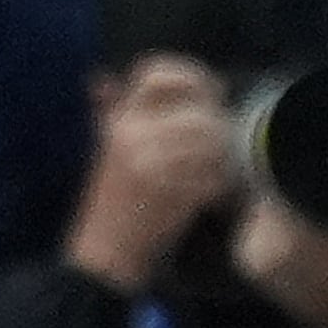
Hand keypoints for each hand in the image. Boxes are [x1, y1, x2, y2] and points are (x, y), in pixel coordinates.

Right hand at [68, 55, 239, 290]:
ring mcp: (155, 163)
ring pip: (213, 141)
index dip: (193, 77)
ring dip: (225, 155)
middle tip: (225, 138)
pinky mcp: (174, 193)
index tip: (211, 92)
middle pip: (199, 110)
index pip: (157, 74)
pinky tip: (217, 190)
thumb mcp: (103, 150)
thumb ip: (108, 112)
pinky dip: (222, 183)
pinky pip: (216, 175)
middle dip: (220, 124)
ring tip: (221, 165)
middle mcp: (134, 134)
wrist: (105, 252)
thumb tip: (101, 79)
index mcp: (120, 119)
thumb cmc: (109, 201)